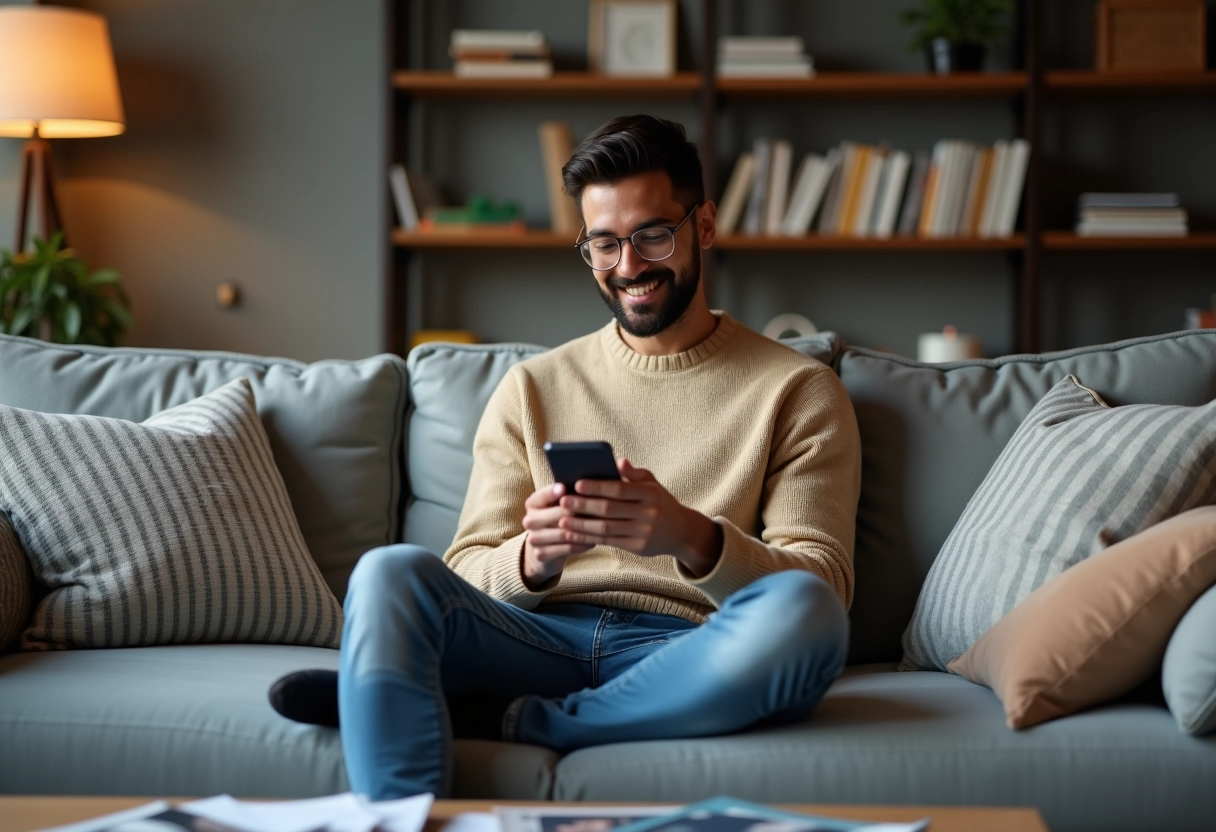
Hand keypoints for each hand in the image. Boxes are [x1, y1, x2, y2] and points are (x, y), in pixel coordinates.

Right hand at [521, 482, 592, 587]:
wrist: (544, 548)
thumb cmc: (556, 519)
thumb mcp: (557, 504)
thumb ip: (567, 495)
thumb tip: (587, 483)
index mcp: (532, 503)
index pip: (542, 495)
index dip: (553, 491)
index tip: (564, 487)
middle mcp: (529, 520)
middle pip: (557, 514)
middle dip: (578, 511)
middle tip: (600, 508)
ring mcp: (534, 539)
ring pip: (564, 533)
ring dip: (585, 530)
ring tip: (602, 525)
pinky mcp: (541, 554)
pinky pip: (567, 548)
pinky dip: (582, 544)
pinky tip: (594, 540)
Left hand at [557, 459, 722, 577]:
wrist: (681, 532)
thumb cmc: (660, 502)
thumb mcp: (653, 485)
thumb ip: (635, 474)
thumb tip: (618, 461)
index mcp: (650, 494)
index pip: (620, 489)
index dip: (598, 487)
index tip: (577, 484)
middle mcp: (648, 513)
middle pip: (610, 509)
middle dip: (584, 505)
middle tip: (563, 501)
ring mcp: (643, 532)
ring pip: (607, 528)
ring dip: (582, 524)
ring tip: (563, 519)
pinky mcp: (638, 548)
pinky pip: (609, 542)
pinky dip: (589, 538)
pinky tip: (574, 533)